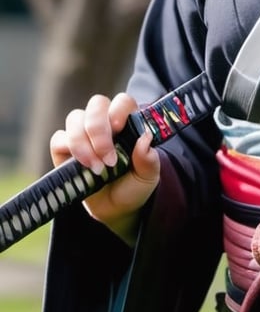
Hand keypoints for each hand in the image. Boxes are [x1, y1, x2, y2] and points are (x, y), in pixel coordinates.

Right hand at [49, 92, 159, 242]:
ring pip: (75, 118)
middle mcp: (104, 122)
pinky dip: (69, 150)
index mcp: (127, 122)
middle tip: (108, 157)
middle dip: (99, 128)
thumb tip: (145, 138)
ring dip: (83, 143)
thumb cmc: (133, 186)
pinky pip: (58, 138)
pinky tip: (82, 168)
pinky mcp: (63, 148)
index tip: (119, 128)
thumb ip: (148, 159)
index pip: (122, 102)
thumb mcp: (148, 177)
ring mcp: (82, 133)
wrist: (115, 209)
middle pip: (96, 104)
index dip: (119, 110)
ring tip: (97, 169)